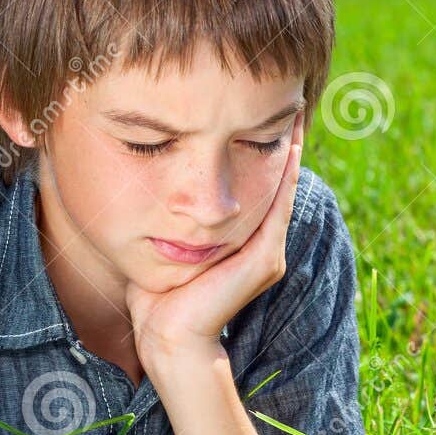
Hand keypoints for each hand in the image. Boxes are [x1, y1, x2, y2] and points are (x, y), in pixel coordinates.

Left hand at [125, 117, 305, 371]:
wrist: (167, 338)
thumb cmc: (156, 298)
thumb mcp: (162, 243)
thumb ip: (165, 217)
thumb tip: (145, 182)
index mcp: (239, 242)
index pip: (251, 184)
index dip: (254, 147)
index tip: (250, 109)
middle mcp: (260, 244)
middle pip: (271, 181)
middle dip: (274, 139)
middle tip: (281, 96)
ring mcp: (267, 252)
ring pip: (280, 189)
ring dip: (288, 150)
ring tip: (291, 109)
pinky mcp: (265, 259)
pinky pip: (278, 206)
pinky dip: (285, 175)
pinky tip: (287, 145)